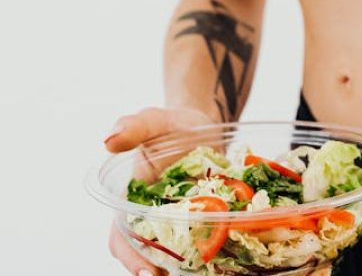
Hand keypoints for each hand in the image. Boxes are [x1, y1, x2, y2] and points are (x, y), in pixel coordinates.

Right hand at [104, 106, 215, 274]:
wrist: (202, 125)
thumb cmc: (172, 125)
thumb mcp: (154, 121)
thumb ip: (134, 126)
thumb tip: (109, 140)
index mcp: (132, 203)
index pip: (122, 238)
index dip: (131, 257)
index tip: (148, 272)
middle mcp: (153, 219)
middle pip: (150, 256)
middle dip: (161, 270)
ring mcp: (181, 223)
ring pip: (179, 255)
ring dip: (190, 267)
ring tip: (212, 273)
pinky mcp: (206, 221)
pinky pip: (208, 243)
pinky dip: (215, 253)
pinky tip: (231, 261)